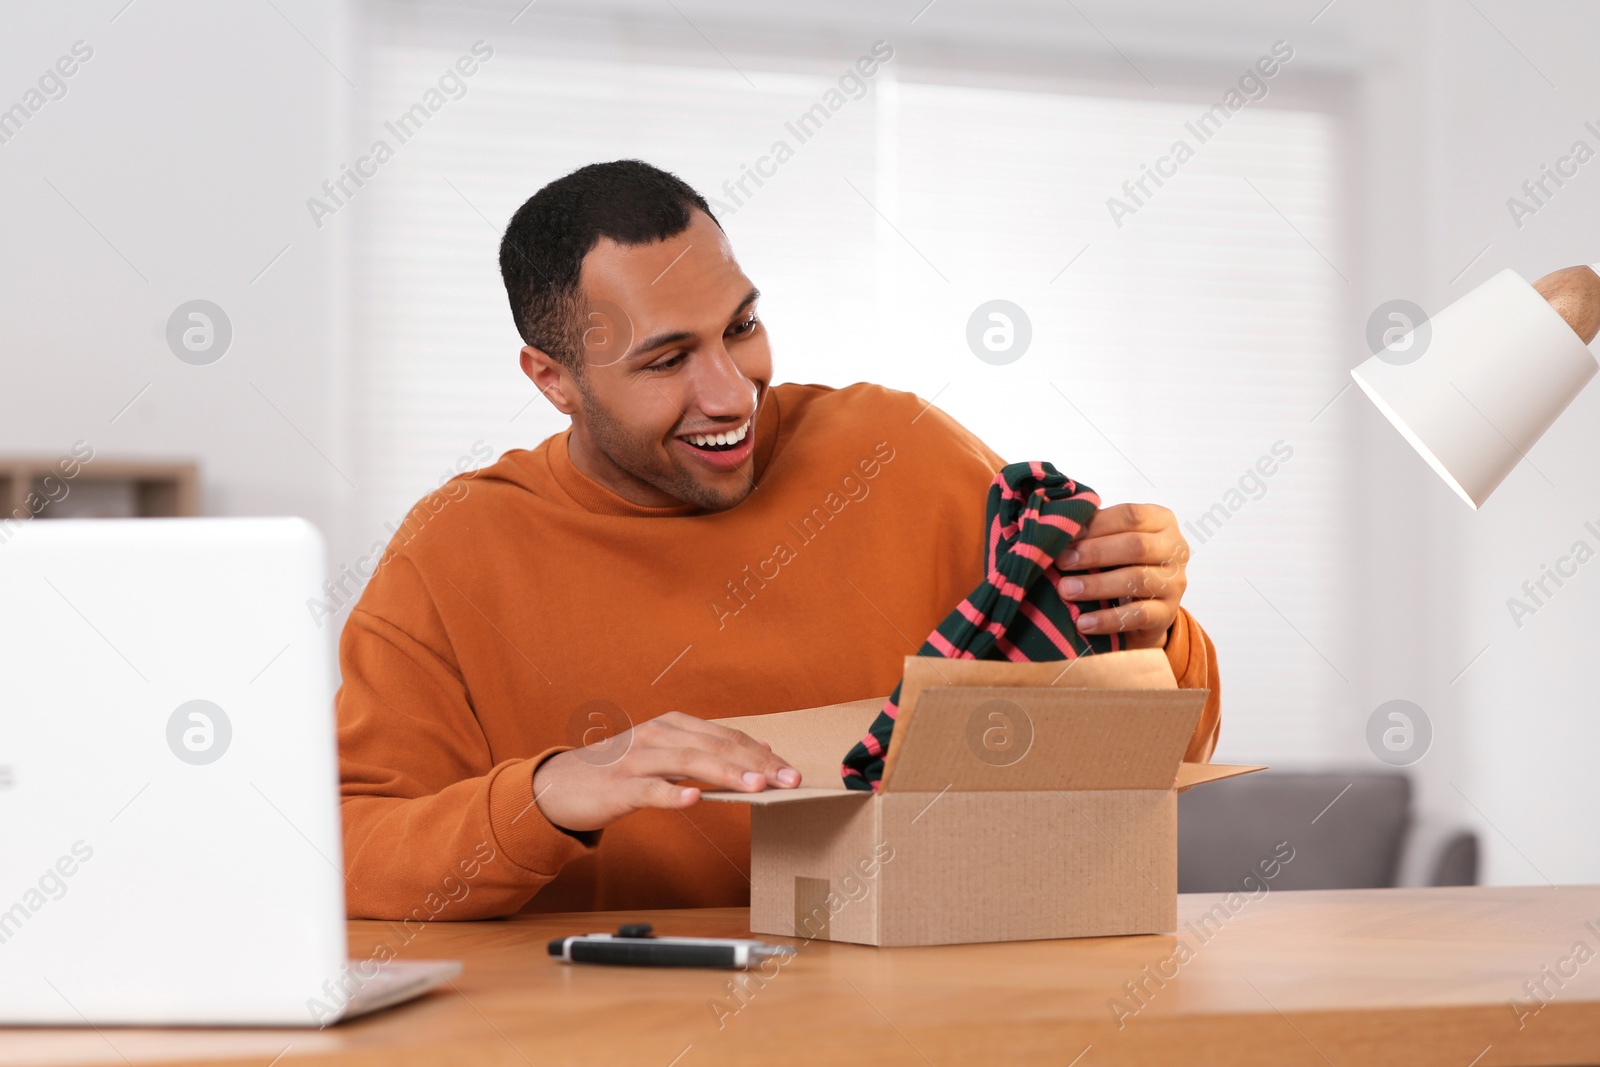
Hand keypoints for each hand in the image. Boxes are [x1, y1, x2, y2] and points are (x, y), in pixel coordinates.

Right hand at [531, 711, 800, 831]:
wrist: (559, 786)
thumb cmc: (619, 772)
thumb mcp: (664, 754)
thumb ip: (705, 752)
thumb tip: (756, 754)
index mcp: (672, 725)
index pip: (727, 736)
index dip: (761, 752)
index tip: (791, 770)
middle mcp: (657, 735)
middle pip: (715, 746)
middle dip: (756, 763)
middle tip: (789, 780)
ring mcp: (636, 759)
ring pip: (688, 762)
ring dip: (726, 773)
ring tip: (758, 786)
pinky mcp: (618, 786)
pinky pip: (649, 789)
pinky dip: (673, 793)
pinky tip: (695, 799)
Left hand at [1054, 503, 1188, 649]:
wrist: (1147, 607)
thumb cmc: (1122, 562)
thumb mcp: (1112, 539)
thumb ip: (1093, 529)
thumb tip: (1059, 526)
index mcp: (1161, 521)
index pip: (1131, 516)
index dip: (1096, 525)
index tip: (1066, 536)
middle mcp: (1175, 549)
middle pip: (1136, 546)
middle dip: (1094, 553)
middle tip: (1062, 561)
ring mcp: (1174, 583)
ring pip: (1137, 580)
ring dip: (1096, 585)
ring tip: (1066, 590)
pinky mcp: (1167, 613)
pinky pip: (1138, 615)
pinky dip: (1107, 619)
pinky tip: (1083, 622)